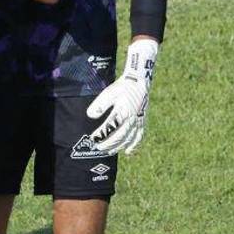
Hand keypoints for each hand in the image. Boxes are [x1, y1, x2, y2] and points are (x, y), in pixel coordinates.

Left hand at [86, 38, 158, 154]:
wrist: (139, 82)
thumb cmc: (122, 87)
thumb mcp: (108, 93)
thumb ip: (100, 105)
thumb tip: (90, 115)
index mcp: (123, 111)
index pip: (110, 127)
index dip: (101, 134)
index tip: (93, 138)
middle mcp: (132, 119)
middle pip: (119, 136)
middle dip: (108, 143)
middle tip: (98, 147)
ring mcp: (138, 121)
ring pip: (129, 139)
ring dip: (118, 146)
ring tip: (109, 151)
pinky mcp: (142, 122)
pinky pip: (139, 136)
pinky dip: (134, 145)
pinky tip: (128, 152)